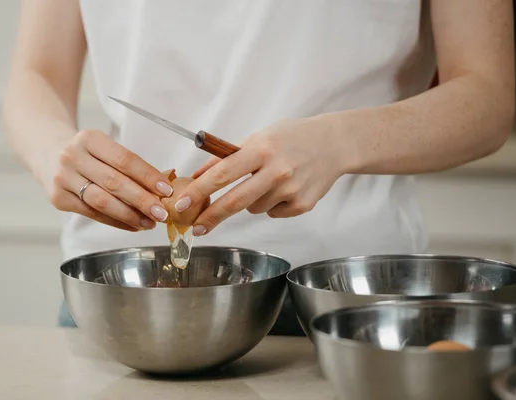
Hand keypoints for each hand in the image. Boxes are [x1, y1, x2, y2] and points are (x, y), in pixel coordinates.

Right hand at [45, 129, 173, 230]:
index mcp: (89, 138)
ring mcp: (63, 178)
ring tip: (149, 223)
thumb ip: (128, 166)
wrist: (49, 154)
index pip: (124, 159)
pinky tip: (132, 225)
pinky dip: (116, 221)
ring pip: (102, 201)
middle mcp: (72, 156)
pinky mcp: (58, 198)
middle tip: (162, 213)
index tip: (166, 190)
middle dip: (142, 200)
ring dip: (129, 215)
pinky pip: (92, 214)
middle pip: (114, 182)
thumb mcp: (104, 147)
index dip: (147, 176)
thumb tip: (160, 190)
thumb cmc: (88, 153)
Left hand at [176, 117, 349, 234]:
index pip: (223, 174)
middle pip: (235, 201)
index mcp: (261, 149)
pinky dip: (271, 204)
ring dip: (251, 201)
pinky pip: (272, 213)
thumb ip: (227, 156)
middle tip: (196, 228)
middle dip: (211, 217)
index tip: (183, 204)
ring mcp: (291, 190)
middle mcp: (277, 171)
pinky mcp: (302, 205)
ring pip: (253, 208)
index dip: (199, 191)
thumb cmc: (291, 138)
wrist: (333, 144)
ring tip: (269, 181)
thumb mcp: (258, 138)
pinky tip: (285, 188)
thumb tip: (197, 176)